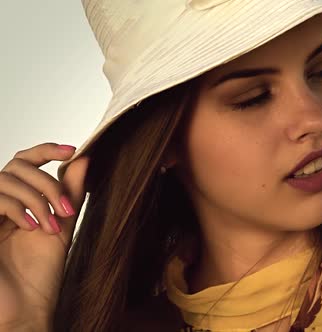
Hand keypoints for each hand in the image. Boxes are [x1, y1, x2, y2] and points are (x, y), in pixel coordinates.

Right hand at [0, 143, 88, 328]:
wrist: (26, 308)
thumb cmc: (40, 272)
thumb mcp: (61, 224)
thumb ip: (69, 192)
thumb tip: (85, 158)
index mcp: (16, 200)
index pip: (24, 162)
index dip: (45, 150)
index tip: (72, 150)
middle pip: (16, 166)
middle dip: (46, 183)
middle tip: (66, 209)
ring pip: (5, 180)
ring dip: (36, 199)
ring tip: (52, 226)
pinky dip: (17, 208)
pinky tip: (31, 227)